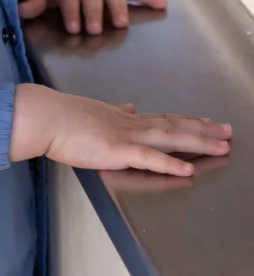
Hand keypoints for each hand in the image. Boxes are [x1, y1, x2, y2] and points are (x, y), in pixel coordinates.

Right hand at [9, 84, 231, 176]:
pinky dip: (170, 163)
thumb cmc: (62, 116)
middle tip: (228, 131)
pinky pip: (149, 158)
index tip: (207, 121)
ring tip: (222, 146)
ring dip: (199, 142)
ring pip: (170, 138)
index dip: (187, 120)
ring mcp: (126, 136)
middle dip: (204, 129)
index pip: (163, 118)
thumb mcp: (94, 110)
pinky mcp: (117, 150)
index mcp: (124, 118)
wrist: (46, 116)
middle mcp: (131, 124)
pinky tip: (188, 169)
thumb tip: (127, 106)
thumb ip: (114, 111)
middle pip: (175, 125)